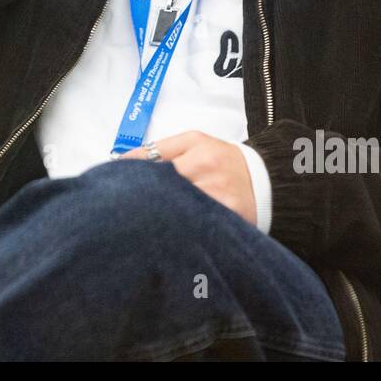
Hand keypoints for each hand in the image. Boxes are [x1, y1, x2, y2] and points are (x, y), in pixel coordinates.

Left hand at [119, 130, 256, 226]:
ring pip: (176, 209)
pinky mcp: (228, 218)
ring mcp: (217, 195)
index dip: (129, 176)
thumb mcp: (195, 142)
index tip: (111, 187)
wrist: (269, 180)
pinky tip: (166, 238)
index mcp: (195, 146)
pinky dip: (179, 231)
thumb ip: (159, 149)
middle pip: (162, 187)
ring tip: (137, 228)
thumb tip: (122, 161)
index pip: (151, 160)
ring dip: (156, 218)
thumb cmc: (224, 160)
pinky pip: (196, 225)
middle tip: (120, 213)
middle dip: (139, 200)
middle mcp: (206, 168)